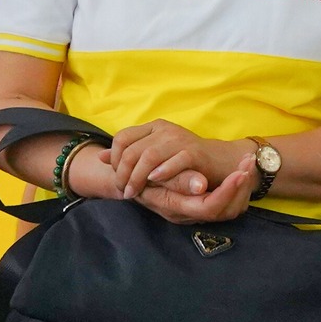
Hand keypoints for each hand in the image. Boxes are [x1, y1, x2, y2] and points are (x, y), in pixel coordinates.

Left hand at [108, 119, 250, 197]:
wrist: (220, 161)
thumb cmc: (185, 162)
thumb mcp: (155, 156)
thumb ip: (129, 155)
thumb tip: (100, 157)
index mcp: (153, 128)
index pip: (122, 138)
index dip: (115, 159)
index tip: (117, 178)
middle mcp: (164, 130)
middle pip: (132, 150)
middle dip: (123, 174)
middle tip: (123, 191)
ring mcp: (179, 139)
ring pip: (149, 156)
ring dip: (137, 178)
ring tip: (134, 193)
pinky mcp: (194, 151)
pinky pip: (174, 160)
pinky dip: (162, 172)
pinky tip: (155, 182)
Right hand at [131, 152, 256, 223]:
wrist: (127, 185)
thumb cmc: (137, 180)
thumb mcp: (153, 179)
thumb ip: (176, 181)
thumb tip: (202, 184)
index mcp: (179, 208)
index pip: (211, 207)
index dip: (228, 192)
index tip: (240, 172)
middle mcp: (190, 215)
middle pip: (225, 210)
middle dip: (240, 187)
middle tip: (248, 162)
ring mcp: (197, 212)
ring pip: (230, 209)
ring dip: (242, 186)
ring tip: (247, 162)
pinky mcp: (202, 205)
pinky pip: (228, 204)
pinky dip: (238, 188)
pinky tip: (241, 170)